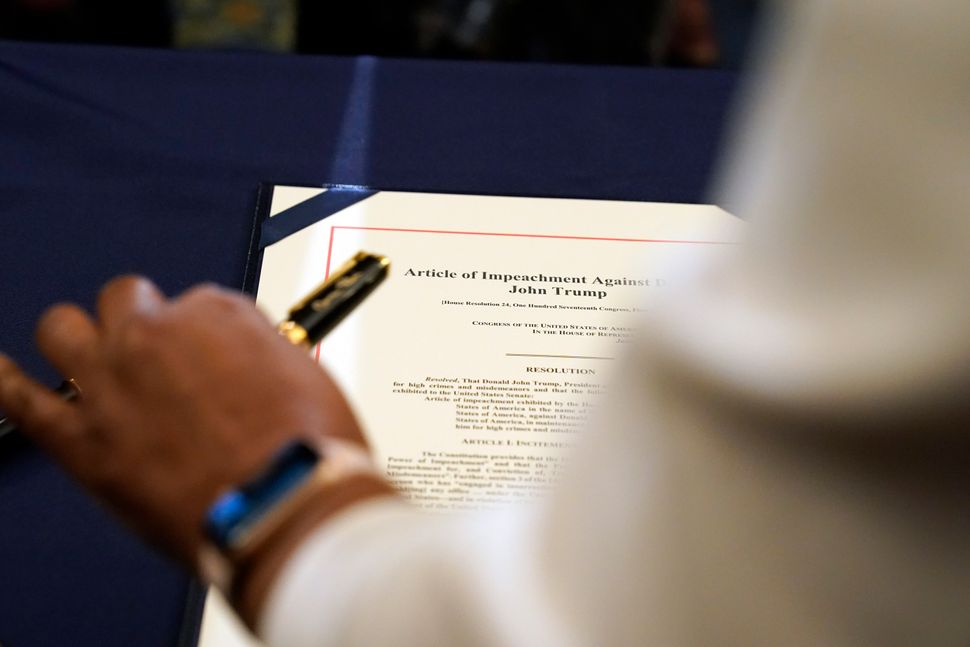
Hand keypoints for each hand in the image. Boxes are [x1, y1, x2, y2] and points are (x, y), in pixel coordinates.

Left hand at [0, 276, 367, 566]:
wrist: (279, 506)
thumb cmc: (303, 449)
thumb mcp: (308, 376)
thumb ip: (264, 354)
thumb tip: (246, 358)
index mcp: (216, 314)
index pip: (195, 301)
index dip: (201, 333)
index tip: (209, 357)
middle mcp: (155, 334)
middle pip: (126, 299)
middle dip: (141, 322)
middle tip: (159, 358)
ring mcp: (111, 380)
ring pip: (63, 328)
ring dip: (79, 339)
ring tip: (91, 361)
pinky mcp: (80, 438)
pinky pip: (21, 398)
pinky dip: (8, 381)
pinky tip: (7, 375)